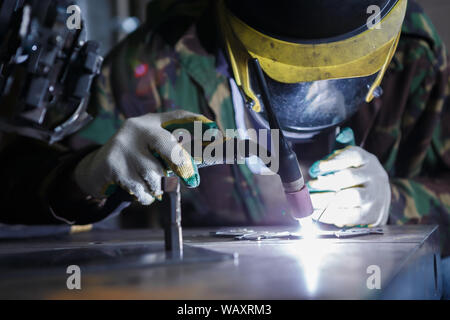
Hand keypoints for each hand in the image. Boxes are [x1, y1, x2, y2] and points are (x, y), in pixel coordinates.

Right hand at [74, 110, 217, 204]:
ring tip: (151, 184)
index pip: (179, 117)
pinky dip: (146, 196)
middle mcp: (137, 128)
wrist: (97, 168)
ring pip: (154, 173)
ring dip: (157, 185)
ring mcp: (123, 145)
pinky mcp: (114, 164)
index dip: (200, 124)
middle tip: (192, 180)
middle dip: (183, 165)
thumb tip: (208, 160)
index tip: (218, 134)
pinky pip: (141, 187)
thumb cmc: (136, 158)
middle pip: (167, 146)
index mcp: (151, 122)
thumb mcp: (153, 147)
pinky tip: (140, 191)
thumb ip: (176, 150)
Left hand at [308, 145, 390, 226]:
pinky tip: (319, 214)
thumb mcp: (355, 160)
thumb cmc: (358, 176)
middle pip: (349, 177)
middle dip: (327, 181)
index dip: (332, 161)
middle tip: (311, 185)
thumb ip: (343, 149)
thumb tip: (343, 132)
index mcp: (367, 160)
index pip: (352, 156)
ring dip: (327, 199)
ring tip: (312, 200)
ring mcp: (374, 196)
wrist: (381, 199)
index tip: (314, 169)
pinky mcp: (371, 214)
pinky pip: (350, 215)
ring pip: (351, 197)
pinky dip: (332, 215)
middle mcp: (374, 176)